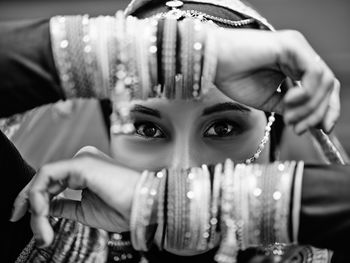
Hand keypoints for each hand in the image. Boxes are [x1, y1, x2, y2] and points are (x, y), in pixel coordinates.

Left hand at [10, 146, 139, 246]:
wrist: (144, 205)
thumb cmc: (123, 208)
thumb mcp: (85, 211)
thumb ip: (64, 206)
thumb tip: (46, 209)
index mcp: (86, 171)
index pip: (53, 181)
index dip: (36, 199)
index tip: (28, 219)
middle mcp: (83, 162)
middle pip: (45, 178)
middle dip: (27, 200)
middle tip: (18, 219)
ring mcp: (82, 160)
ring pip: (44, 177)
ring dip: (35, 204)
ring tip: (41, 227)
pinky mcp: (81, 163)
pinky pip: (48, 176)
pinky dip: (40, 195)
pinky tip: (43, 213)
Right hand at [213, 29, 339, 133]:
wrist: (213, 64)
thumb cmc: (233, 79)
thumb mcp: (268, 100)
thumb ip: (290, 108)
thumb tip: (308, 122)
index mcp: (295, 66)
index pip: (323, 87)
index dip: (327, 110)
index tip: (322, 130)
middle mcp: (300, 55)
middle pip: (328, 85)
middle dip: (319, 113)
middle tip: (300, 129)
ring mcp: (297, 48)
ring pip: (324, 81)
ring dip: (310, 106)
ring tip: (290, 118)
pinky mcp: (291, 45)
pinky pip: (313, 72)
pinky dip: (306, 93)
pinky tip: (289, 101)